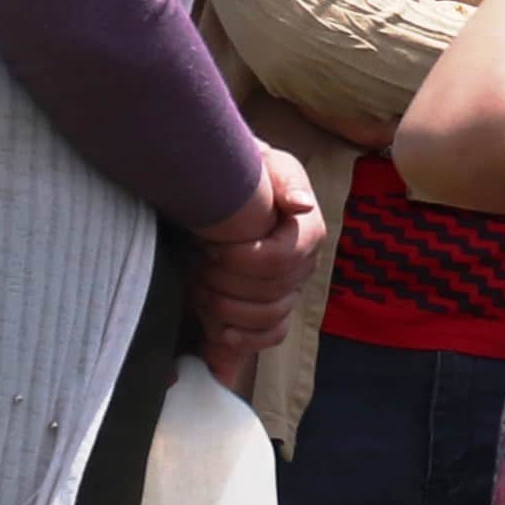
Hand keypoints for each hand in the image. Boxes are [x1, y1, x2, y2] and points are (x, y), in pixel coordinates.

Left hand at [189, 152, 327, 385]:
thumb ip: (284, 181)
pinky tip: (220, 333)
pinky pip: (271, 336)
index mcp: (308, 232)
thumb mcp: (265, 165)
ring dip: (228, 309)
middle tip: (196, 262)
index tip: (207, 244)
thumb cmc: (246, 175)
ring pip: (270, 317)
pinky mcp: (273, 309)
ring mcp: (291, 290)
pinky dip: (246, 340)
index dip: (240, 259)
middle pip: (272, 293)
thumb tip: (301, 206)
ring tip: (199, 289)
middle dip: (226, 282)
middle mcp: (305, 265)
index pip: (280, 261)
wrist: (231, 189)